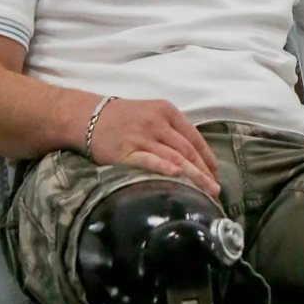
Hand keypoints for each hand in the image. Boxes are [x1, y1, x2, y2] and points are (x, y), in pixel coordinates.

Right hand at [89, 98, 220, 195]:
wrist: (87, 116)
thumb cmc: (122, 118)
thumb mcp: (151, 114)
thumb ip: (171, 131)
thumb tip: (193, 158)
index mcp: (167, 111)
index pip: (194, 137)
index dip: (207, 157)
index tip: (215, 173)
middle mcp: (157, 123)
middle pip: (187, 150)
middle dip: (204, 172)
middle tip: (215, 190)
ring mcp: (142, 137)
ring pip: (174, 157)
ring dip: (192, 176)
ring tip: (204, 192)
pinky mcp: (126, 151)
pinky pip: (148, 160)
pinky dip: (163, 168)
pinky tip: (176, 175)